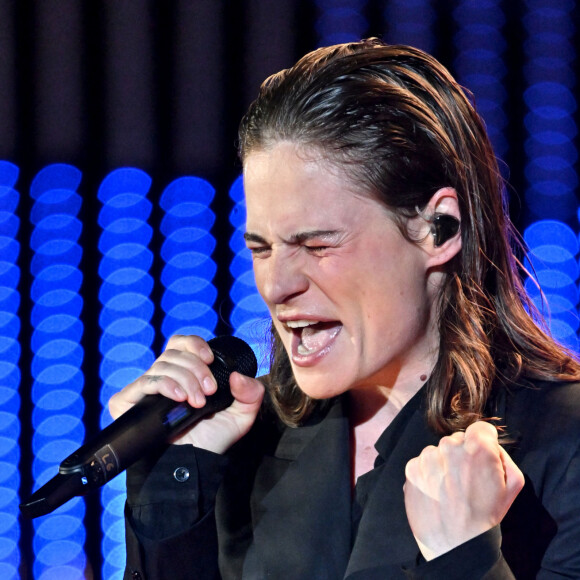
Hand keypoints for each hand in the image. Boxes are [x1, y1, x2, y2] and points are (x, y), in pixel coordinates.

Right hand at [108, 334, 264, 453]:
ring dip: (185, 380)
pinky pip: (145, 381)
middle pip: (174, 353)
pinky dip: (164, 384)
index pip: (181, 344)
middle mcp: (164, 377)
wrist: (192, 465)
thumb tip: (238, 375)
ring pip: (162, 365)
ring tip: (196, 403)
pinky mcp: (128, 401)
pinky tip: (178, 397)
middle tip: (209, 391)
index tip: (210, 359)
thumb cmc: (212, 440)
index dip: (194, 344)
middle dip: (196, 369)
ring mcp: (145, 389)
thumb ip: (251, 393)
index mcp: (185, 374)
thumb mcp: (241, 416)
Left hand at [403, 421, 523, 560]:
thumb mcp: (513, 485)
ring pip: (438, 451)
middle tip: (466, 479)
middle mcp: (449, 445)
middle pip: (457, 440)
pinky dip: (427, 474)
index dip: (484, 442)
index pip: (481, 428)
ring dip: (443, 464)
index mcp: (477, 447)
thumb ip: (503, 456)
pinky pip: (421, 463)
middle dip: (462, 454)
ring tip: (450, 490)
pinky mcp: (411, 469)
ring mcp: (427, 457)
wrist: (456, 545)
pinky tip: (436, 492)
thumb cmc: (486, 516)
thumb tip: (491, 444)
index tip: (482, 457)